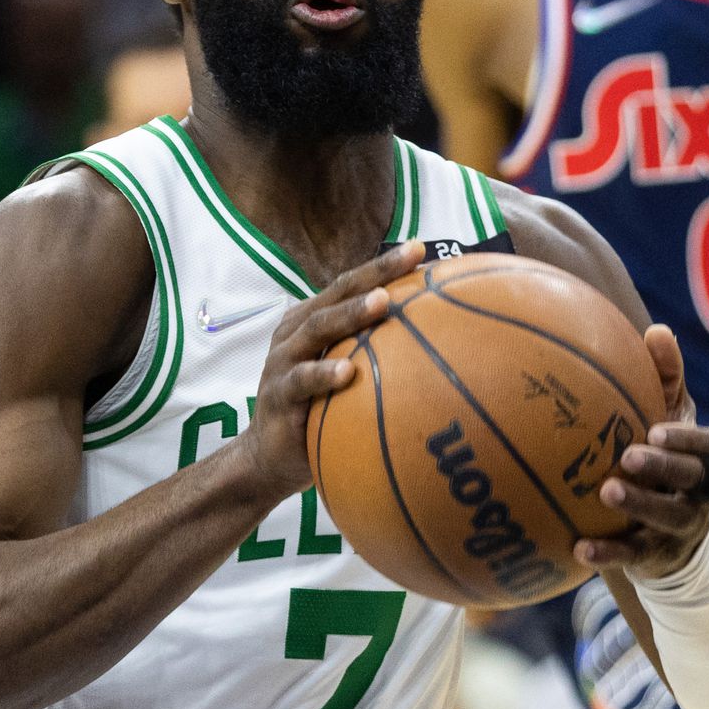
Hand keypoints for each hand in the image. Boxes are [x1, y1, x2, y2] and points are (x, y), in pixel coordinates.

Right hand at [233, 240, 425, 500]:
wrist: (269, 459)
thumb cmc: (318, 412)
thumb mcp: (346, 378)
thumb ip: (375, 356)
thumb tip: (439, 348)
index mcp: (313, 321)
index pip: (351, 284)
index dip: (384, 265)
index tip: (421, 249)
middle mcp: (297, 333)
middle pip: (337, 293)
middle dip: (375, 274)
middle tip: (410, 258)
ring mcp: (284, 361)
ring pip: (318, 327)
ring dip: (350, 313)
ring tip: (382, 302)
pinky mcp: (278, 394)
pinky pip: (301, 381)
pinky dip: (323, 374)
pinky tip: (347, 372)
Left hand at [573, 326, 708, 577]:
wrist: (670, 532)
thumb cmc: (665, 455)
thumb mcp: (669, 416)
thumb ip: (666, 378)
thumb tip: (657, 331)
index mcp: (708, 459)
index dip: (691, 439)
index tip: (658, 428)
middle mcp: (702, 494)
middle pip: (695, 481)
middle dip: (666, 469)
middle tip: (630, 455)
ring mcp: (680, 528)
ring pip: (668, 519)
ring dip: (639, 505)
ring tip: (605, 491)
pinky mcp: (655, 556)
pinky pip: (633, 556)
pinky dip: (608, 553)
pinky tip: (577, 548)